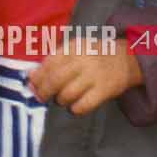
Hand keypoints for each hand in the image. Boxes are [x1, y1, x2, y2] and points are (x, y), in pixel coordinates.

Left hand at [30, 35, 144, 115]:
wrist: (126, 59)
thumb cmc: (94, 55)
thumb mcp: (75, 49)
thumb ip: (54, 60)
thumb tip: (30, 76)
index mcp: (74, 47)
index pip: (49, 62)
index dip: (37, 76)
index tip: (31, 85)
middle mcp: (83, 60)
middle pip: (55, 79)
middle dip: (43, 91)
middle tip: (41, 97)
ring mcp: (94, 76)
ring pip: (67, 94)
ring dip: (60, 100)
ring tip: (63, 99)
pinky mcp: (104, 91)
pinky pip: (82, 105)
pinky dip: (75, 109)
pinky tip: (75, 105)